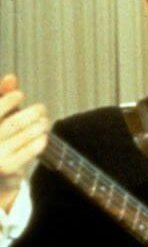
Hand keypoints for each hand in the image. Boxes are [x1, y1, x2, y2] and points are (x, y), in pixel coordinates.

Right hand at [0, 74, 50, 211]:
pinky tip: (44, 137)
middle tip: (42, 108)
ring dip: (38, 126)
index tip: (20, 95)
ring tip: (44, 122)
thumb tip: (11, 78)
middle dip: (31, 113)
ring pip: (22, 136)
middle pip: (13, 123)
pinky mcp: (6, 168)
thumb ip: (2, 97)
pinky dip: (38, 143)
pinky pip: (27, 152)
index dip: (8, 99)